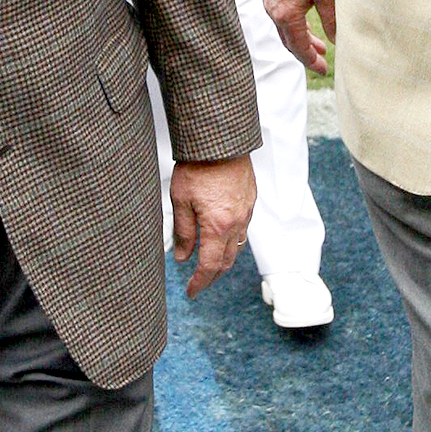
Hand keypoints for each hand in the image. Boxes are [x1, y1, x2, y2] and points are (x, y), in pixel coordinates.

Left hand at [170, 155, 256, 297]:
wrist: (220, 140)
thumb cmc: (197, 166)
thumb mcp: (180, 200)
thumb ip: (182, 232)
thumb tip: (182, 257)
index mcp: (217, 226)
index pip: (210, 266)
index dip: (200, 282)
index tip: (191, 291)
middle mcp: (236, 223)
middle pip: (226, 261)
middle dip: (212, 276)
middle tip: (199, 282)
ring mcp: (246, 211)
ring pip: (237, 246)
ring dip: (223, 259)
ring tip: (209, 262)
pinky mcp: (250, 200)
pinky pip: (243, 229)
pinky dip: (231, 240)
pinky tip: (221, 236)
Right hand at [263, 0, 335, 76]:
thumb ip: (332, 19)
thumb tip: (337, 40)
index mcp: (286, 15)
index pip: (298, 47)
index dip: (311, 61)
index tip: (324, 70)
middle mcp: (274, 11)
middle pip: (290, 41)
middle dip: (307, 54)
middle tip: (323, 63)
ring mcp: (270, 2)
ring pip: (286, 29)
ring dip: (302, 40)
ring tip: (320, 47)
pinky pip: (281, 17)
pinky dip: (295, 27)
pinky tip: (306, 27)